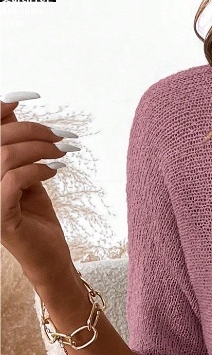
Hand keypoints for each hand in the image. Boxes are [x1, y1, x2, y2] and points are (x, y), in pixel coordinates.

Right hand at [0, 93, 76, 285]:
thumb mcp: (28, 176)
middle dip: (33, 131)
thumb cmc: (37, 217)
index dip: (1, 108)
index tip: (30, 97)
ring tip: (62, 153)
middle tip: (62, 137)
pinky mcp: (0, 215)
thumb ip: (18, 149)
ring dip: (40, 149)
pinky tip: (54, 171)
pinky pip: (14, 179)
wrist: (49, 258)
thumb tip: (15, 111)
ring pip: (6, 156)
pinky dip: (38, 170)